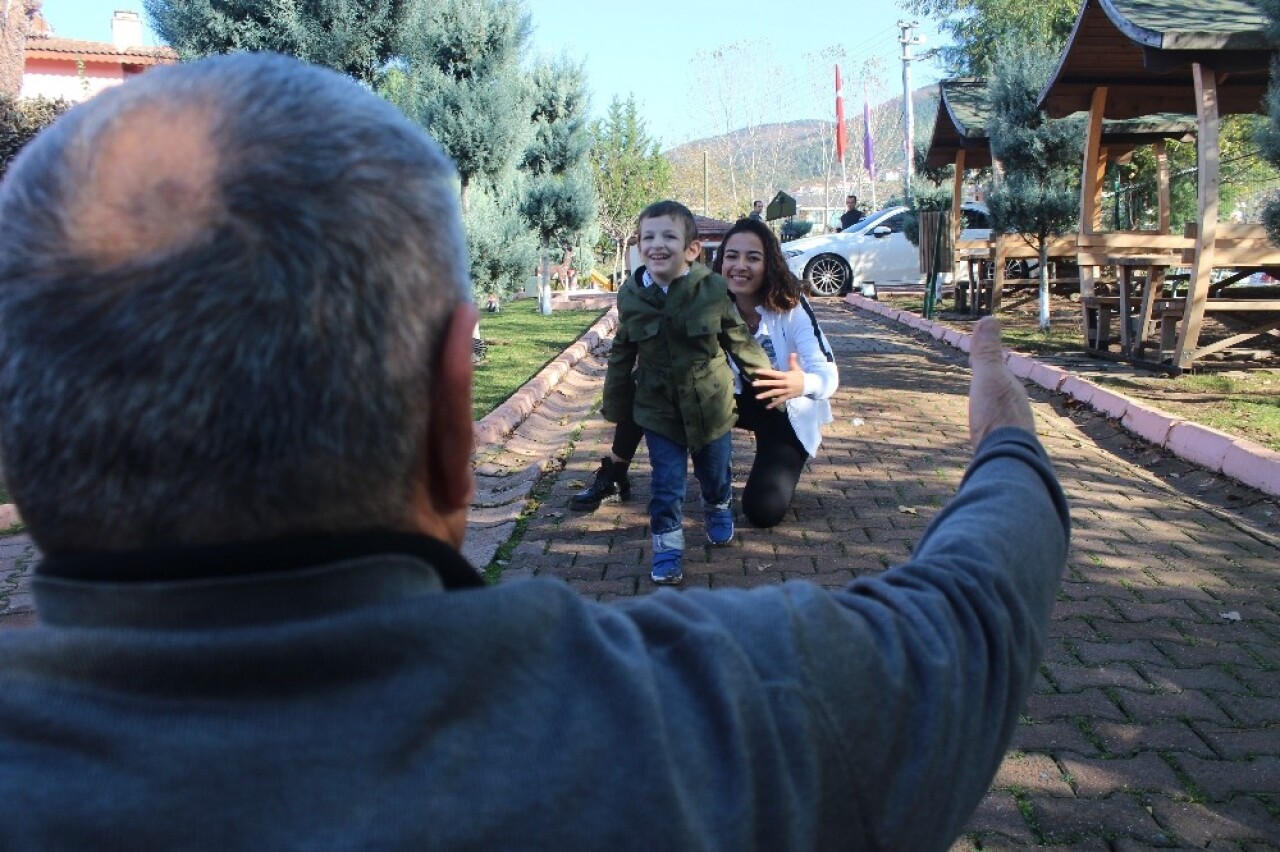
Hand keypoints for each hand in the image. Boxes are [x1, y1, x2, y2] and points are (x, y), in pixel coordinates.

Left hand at [753, 352, 805, 409]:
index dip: (765, 372)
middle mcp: (785, 383)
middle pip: (772, 383)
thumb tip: (792, 352)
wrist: (810, 385)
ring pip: (774, 393)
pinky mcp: (788, 396)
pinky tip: (767, 407)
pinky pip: (780, 401)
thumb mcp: (796, 368)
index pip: (774, 373)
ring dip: (766, 395)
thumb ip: (792, 361)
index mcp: (785, 376)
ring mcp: (786, 390)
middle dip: (762, 383)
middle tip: (753, 384)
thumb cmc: (800, 376)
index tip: (756, 371)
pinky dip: (774, 404)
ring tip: (757, 397)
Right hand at [968, 317, 1035, 447]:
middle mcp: (1016, 414)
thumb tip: (988, 318)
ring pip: (1001, 422)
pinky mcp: (1003, 457)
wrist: (1007, 462)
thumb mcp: (988, 379)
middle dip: (994, 395)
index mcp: (1012, 393)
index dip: (991, 370)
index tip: (982, 365)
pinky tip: (983, 448)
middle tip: (983, 392)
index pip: (1001, 376)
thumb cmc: (997, 418)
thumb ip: (987, 353)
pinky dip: (990, 438)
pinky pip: (996, 441)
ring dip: (993, 420)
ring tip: (982, 423)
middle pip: (1002, 399)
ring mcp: (1012, 437)